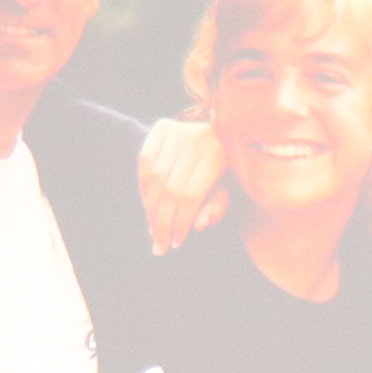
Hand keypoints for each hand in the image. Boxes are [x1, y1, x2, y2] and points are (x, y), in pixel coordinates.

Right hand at [136, 112, 228, 254]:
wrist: (217, 135)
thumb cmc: (225, 170)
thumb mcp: (228, 190)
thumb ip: (216, 208)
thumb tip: (200, 225)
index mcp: (219, 155)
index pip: (192, 196)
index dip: (181, 222)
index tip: (176, 244)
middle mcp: (197, 139)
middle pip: (171, 189)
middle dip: (163, 222)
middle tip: (159, 246)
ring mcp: (178, 130)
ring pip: (155, 177)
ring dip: (151, 209)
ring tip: (154, 230)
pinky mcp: (162, 127)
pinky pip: (145, 162)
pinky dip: (143, 188)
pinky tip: (148, 206)